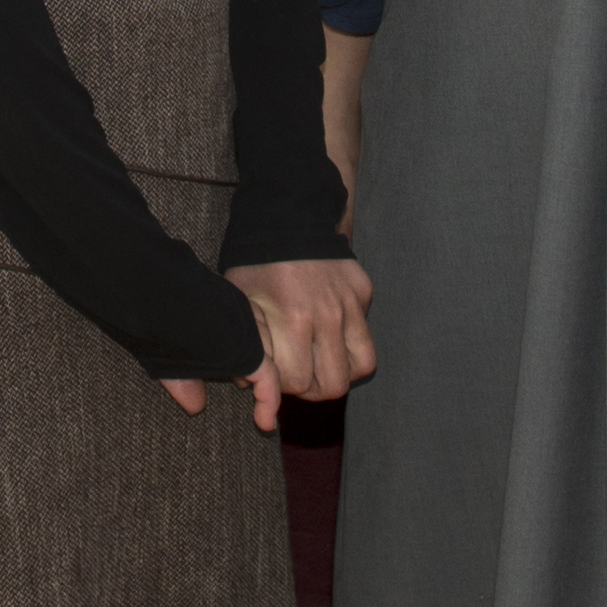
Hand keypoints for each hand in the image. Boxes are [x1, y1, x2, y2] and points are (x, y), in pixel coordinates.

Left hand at [198, 255, 377, 431]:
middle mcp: (328, 314)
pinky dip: (351, 346)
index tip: (278, 373)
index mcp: (293, 318)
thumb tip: (248, 385)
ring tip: (321, 363)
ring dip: (341, 372)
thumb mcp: (240, 302)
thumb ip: (249, 345)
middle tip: (302, 376)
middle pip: (334, 385)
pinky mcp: (363, 291)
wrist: (287, 216)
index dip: (286, 386)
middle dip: (315, 389)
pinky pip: (366, 336)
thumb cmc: (255, 264)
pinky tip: (331, 335)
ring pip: (361, 366)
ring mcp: (350, 303)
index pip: (299, 382)